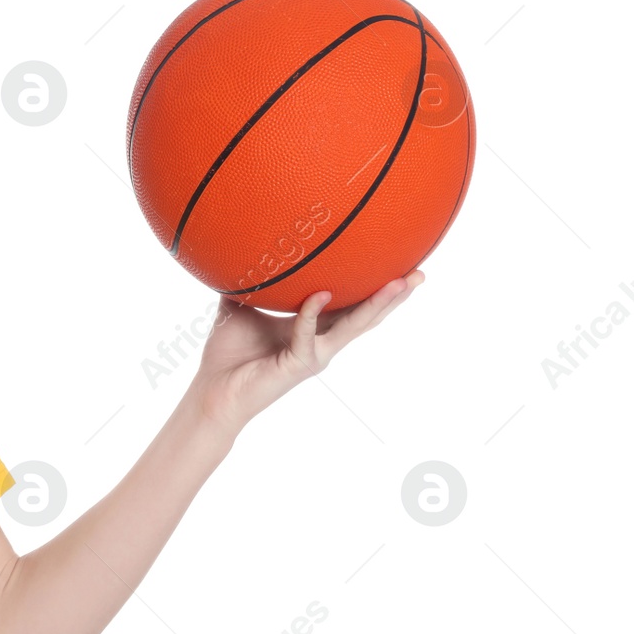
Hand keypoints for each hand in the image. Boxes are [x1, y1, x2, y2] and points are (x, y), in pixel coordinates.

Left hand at [190, 271, 426, 432]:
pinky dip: (312, 313)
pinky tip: (321, 294)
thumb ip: (251, 280)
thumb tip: (242, 245)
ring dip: (377, 304)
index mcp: (313, 329)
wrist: (214, 388)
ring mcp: (313, 355)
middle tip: (419, 273)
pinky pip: (307, 335)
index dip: (373, 287)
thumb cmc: (228, 353)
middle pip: (366, 316)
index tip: (398, 262)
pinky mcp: (298, 365)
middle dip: (394, 296)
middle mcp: (321, 343)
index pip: (351, 304)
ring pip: (353, 327)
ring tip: (401, 284)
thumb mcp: (240, 307)